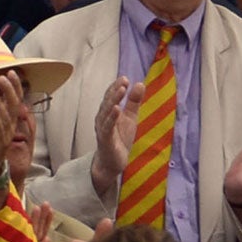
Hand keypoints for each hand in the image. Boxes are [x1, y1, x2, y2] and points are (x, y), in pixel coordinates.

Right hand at [88, 76, 144, 199]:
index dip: (117, 87)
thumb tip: (140, 83)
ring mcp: (102, 129)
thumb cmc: (119, 138)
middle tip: (123, 81)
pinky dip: (111, 118)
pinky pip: (107, 127)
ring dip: (113, 101)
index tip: (125, 78)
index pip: (111, 96)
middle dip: (115, 91)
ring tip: (121, 91)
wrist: (113, 162)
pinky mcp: (105, 140)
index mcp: (108, 112)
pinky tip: (116, 109)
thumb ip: (134, 101)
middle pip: (108, 101)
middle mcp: (102, 118)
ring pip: (106, 112)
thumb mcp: (130, 117)